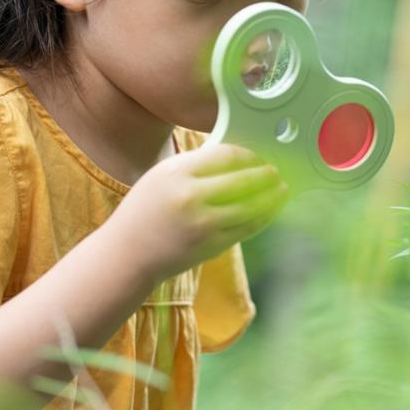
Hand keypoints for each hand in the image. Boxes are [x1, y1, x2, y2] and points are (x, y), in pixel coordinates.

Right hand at [109, 142, 290, 283]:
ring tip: (281, 188)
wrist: (128, 253)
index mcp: (176, 173)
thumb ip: (194, 167)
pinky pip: (246, 227)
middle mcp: (191, 197)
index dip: (247, 155)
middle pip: (242, 179)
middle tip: (275, 170)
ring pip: (250, 205)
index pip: (225, 155)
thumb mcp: (161, 177)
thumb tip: (233, 158)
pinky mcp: (212, 245)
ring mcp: (203, 223)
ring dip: (271, 196)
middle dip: (264, 174)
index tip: (255, 156)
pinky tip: (269, 209)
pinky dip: (262, 216)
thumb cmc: (144, 212)